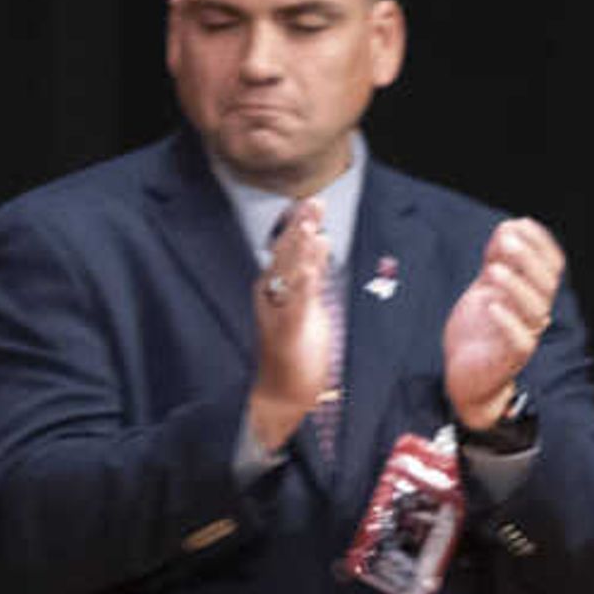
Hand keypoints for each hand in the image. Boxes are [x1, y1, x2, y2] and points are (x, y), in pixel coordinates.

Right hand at [247, 199, 337, 452]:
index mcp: (275, 287)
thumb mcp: (308, 302)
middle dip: (301, 227)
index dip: (300, 224)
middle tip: (313, 202)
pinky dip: (302, 287)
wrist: (280, 392)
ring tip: (309, 226)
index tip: (312, 201)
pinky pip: (295, 306)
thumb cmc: (294, 349)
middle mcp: (272, 296)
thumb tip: (321, 239)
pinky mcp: (287, 334)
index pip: (289, 249)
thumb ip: (312, 271)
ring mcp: (277, 314)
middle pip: (287, 255)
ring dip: (299, 251)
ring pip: (289, 276)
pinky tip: (310, 270)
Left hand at [443, 217, 561, 429]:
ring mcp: (525, 337)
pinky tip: (491, 305)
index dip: (540, 243)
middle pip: (546, 284)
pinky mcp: (509, 360)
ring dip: (517, 286)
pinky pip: (519, 341)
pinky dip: (507, 321)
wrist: (464, 375)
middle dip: (529, 259)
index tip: (520, 224)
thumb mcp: (485, 288)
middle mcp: (534, 315)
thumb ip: (496, 260)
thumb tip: (509, 227)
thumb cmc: (478, 331)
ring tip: (494, 270)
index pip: (551, 266)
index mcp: (532, 295)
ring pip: (535, 311)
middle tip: (507, 241)